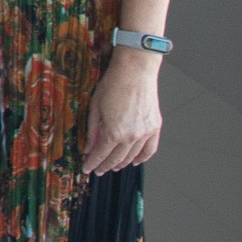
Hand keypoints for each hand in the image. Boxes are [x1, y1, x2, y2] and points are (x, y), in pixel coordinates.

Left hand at [82, 51, 162, 174]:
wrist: (135, 71)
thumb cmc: (113, 84)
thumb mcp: (95, 107)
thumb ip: (92, 130)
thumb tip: (89, 147)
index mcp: (115, 132)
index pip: (101, 154)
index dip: (92, 163)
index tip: (86, 168)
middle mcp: (132, 136)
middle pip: (116, 158)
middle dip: (105, 166)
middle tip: (97, 169)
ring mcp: (145, 133)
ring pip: (133, 156)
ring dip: (122, 163)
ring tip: (113, 166)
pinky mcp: (155, 127)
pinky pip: (150, 149)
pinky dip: (142, 158)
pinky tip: (135, 161)